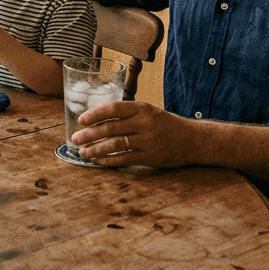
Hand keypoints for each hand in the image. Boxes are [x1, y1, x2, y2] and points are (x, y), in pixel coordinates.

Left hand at [69, 100, 197, 167]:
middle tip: (75, 138)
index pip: (114, 108)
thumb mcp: (148, 112)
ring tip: (83, 152)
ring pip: (116, 144)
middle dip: (90, 134)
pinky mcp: (151, 157)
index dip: (95, 114)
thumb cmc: (165, 124)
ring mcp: (148, 140)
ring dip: (96, 149)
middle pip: (111, 128)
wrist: (192, 140)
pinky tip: (98, 161)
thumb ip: (127, 114)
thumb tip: (97, 119)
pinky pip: (125, 158)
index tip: (81, 120)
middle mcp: (145, 123)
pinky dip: (109, 160)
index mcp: (142, 108)